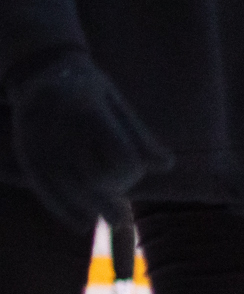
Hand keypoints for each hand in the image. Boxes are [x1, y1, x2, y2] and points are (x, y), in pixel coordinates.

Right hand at [9, 52, 171, 232]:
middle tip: (123, 218)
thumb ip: (139, 136)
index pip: (116, 153)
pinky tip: (82, 223)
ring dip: (88, 208)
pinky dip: (64, 209)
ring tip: (107, 222)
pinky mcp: (26, 154)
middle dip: (109, 197)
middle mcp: (62, 128)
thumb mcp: (117, 103)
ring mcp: (40, 143)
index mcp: (89, 110)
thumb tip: (166, 166)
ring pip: (67, 188)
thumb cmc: (89, 87)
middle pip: (90, 177)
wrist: (42, 70)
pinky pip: (44, 188)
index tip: (135, 173)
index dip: (129, 171)